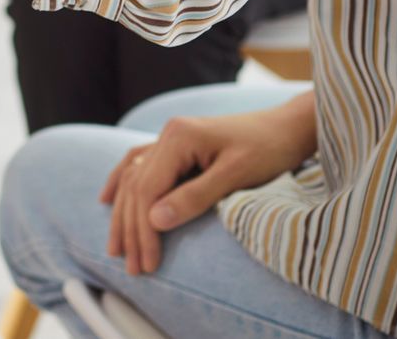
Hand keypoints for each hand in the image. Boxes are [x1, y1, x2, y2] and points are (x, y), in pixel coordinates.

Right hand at [101, 92, 316, 275]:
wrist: (289, 127)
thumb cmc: (269, 150)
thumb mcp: (236, 176)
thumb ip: (195, 196)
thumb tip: (154, 220)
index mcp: (179, 137)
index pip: (147, 189)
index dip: (143, 230)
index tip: (147, 263)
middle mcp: (168, 135)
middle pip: (136, 186)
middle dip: (131, 229)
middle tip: (132, 268)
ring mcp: (170, 138)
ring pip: (133, 178)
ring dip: (123, 214)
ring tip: (115, 249)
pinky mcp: (178, 146)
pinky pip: (139, 165)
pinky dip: (122, 184)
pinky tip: (108, 199)